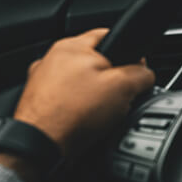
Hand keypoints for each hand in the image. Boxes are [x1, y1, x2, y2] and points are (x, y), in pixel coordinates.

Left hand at [9, 28, 154, 165]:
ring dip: (93, 96)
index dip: (130, 53)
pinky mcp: (37, 104)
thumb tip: (145, 75)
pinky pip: (67, 101)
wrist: (40, 147)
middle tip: (119, 97)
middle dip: (111, 79)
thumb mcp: (124, 87)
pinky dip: (77, 109)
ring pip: (81, 83)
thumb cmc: (72, 114)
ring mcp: (40, 82)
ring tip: (99, 114)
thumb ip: (141, 74)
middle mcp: (51, 59)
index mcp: (71, 46)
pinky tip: (83, 122)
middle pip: (96, 62)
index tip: (136, 72)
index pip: (110, 35)